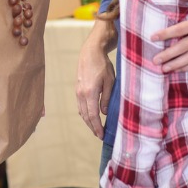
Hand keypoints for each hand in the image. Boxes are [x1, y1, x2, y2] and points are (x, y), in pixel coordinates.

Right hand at [76, 21, 115, 138]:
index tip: (102, 135)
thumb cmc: (103, 65)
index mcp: (90, 92)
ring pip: (81, 111)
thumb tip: (104, 113)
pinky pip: (80, 105)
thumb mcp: (110, 81)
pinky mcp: (77, 88)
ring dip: (88, 121)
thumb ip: (106, 98)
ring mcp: (78, 91)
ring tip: (96, 128)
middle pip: (85, 116)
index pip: (93, 115)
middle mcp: (81, 94)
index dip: (97, 127)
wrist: (90, 52)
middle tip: (100, 135)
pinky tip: (90, 116)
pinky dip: (85, 113)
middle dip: (92, 127)